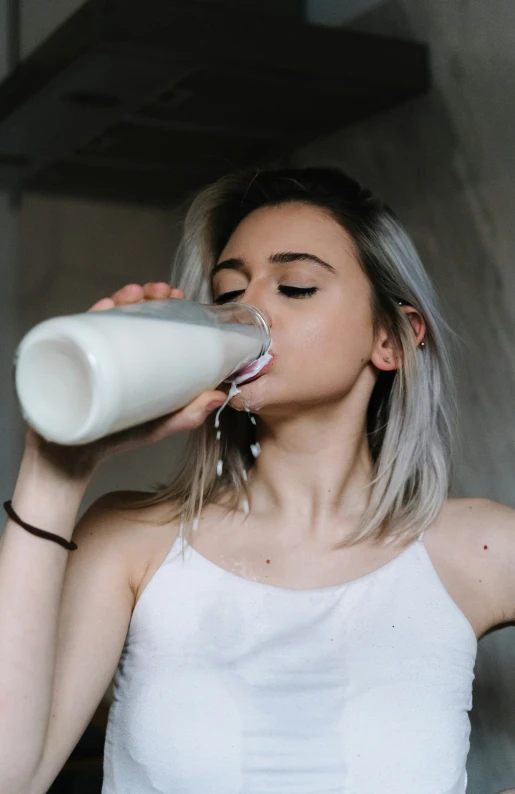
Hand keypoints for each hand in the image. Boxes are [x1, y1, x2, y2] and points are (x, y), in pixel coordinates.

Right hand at [22, 283, 227, 480]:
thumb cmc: (119, 438)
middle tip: (160, 292)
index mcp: (137, 360)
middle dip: (146, 296)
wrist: (73, 461)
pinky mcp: (71, 361)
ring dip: (122, 298)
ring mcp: (93, 355)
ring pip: (107, 317)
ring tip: (135, 295)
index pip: (151, 324)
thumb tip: (220, 396)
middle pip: (130, 314)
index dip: (165, 305)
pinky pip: (79, 333)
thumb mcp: (160, 424)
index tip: (179, 297)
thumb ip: (188, 414)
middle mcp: (115, 352)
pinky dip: (92, 316)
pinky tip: (104, 307)